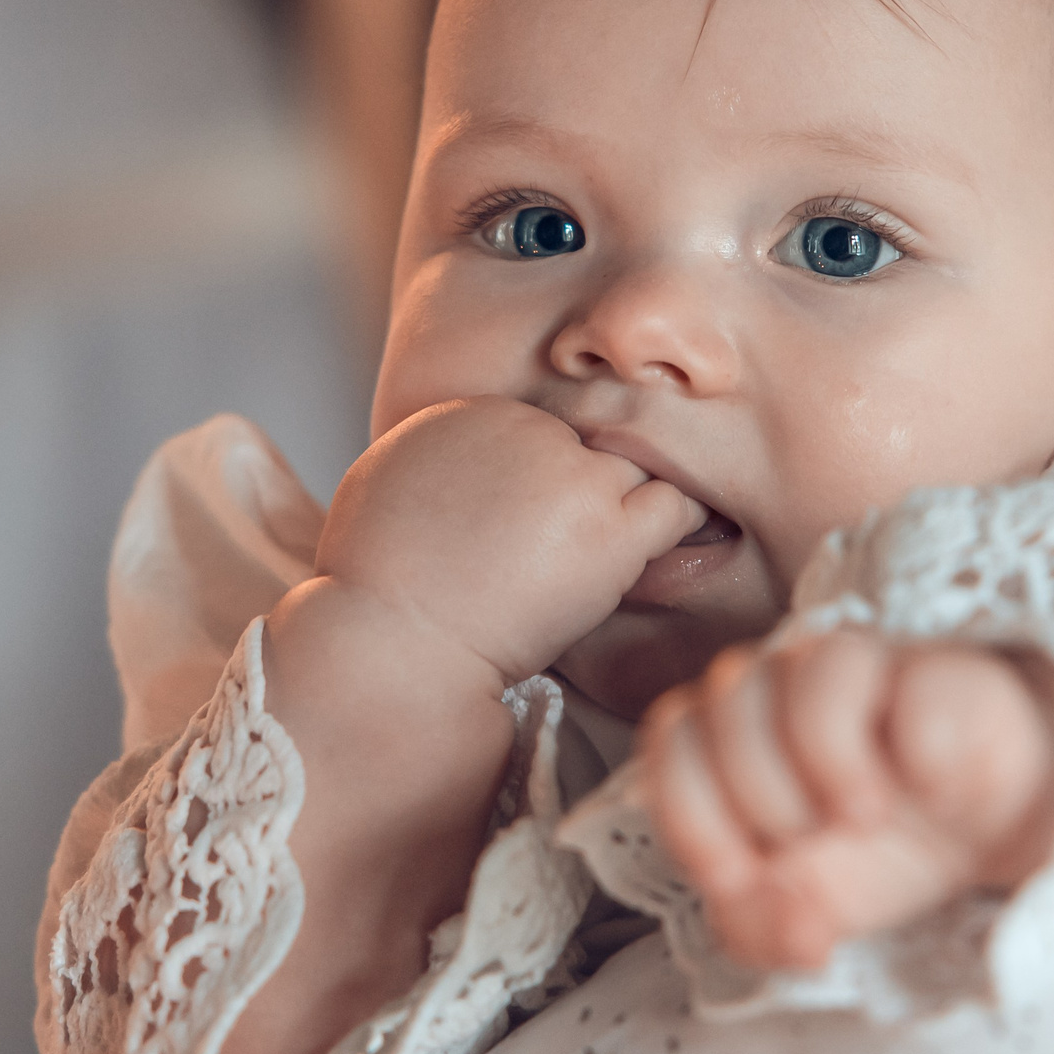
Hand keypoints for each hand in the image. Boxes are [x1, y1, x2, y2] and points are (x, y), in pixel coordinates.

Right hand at [308, 396, 704, 685]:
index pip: (543, 427)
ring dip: (637, 501)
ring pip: (637, 468)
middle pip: (590, 442)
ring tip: (632, 540)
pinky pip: (674, 508)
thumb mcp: (383, 480)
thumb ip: (433, 455)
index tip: (546, 513)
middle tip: (590, 530)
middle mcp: (529, 430)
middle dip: (591, 484)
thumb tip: (456, 466)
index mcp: (473, 413)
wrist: (393, 640)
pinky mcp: (609, 529)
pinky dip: (679, 524)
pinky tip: (668, 549)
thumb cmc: (374, 584)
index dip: (550, 473)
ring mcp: (574, 478)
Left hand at [638, 629, 1053, 971]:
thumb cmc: (875, 855)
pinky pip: (917, 691)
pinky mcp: (943, 675)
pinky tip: (934, 795)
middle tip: (807, 842)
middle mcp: (785, 685)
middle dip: (757, 798)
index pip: (673, 741)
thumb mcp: (803, 911)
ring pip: (812, 670)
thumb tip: (795, 934)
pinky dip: (920, 756)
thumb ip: (762, 928)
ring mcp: (866, 669)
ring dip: (830, 761)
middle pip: (727, 704)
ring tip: (865, 817)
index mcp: (731, 735)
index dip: (692, 812)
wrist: (987, 834)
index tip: (734, 877)